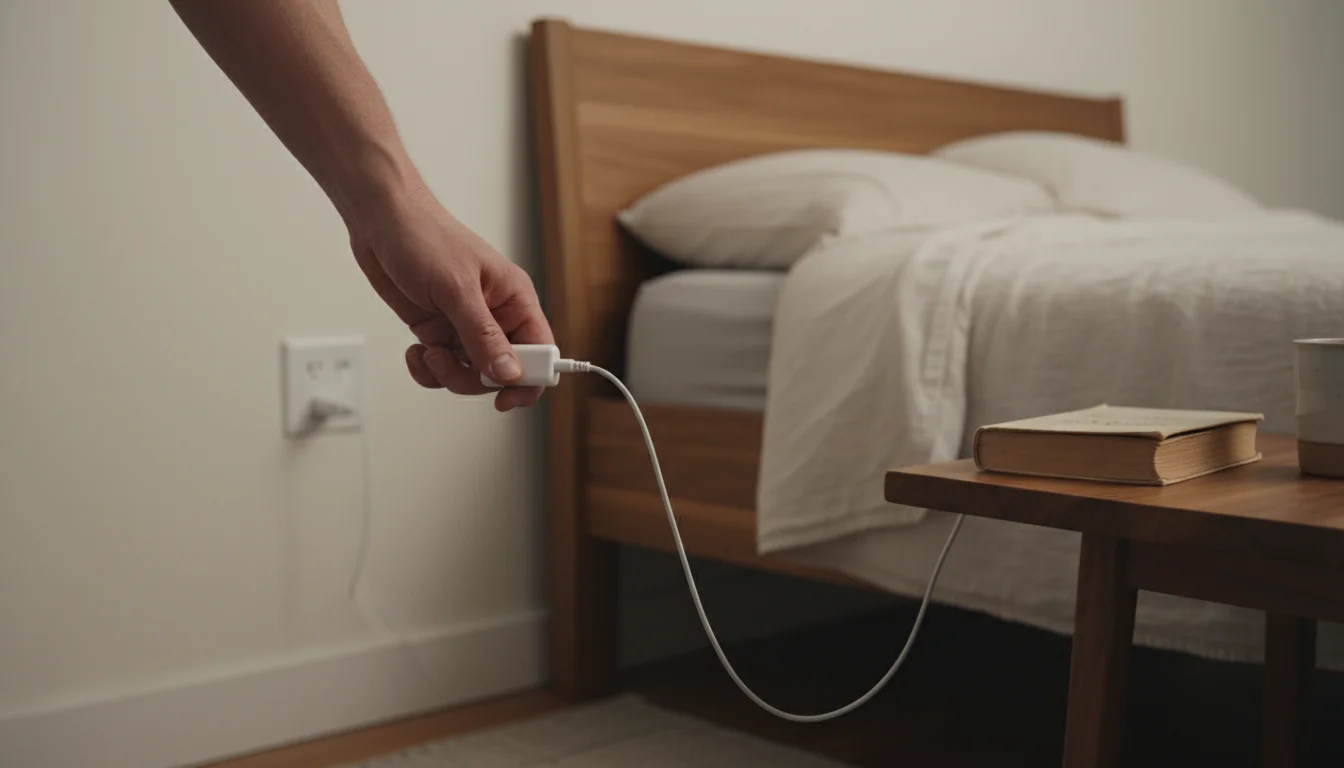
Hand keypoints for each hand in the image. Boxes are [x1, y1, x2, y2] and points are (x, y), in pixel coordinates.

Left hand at [347, 184, 553, 411]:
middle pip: (504, 372)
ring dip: (447, 375)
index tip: (504, 396)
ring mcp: (465, 326)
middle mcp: (495, 316)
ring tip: (428, 354)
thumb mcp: (457, 288)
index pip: (540, 351)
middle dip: (475, 378)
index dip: (528, 378)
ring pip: (471, 375)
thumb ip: (483, 335)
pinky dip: (427, 369)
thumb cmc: (425, 236)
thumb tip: (509, 374)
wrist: (381, 221)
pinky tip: (416, 351)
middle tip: (448, 362)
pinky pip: (443, 368)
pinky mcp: (439, 331)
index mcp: (515, 300)